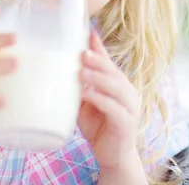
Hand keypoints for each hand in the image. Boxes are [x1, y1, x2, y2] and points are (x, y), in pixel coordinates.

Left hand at [77, 31, 141, 170]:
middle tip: (82, 53)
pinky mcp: (126, 124)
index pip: (108, 62)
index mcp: (119, 84)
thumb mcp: (87, 102)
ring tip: (81, 72)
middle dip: (98, 61)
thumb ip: (80, 86)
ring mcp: (130, 108)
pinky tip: (88, 95)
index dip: (99, 48)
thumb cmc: (99, 126)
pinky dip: (101, 100)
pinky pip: (114, 109)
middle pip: (113, 72)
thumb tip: (58, 68)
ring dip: (98, 78)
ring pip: (116, 87)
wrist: (113, 156)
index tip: (88, 32)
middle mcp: (128, 92)